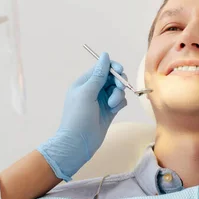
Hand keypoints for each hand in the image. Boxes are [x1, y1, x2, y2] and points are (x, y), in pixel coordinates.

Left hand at [37, 52, 127, 180]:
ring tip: (112, 105)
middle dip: (118, 82)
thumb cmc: (78, 116)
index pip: (102, 68)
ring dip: (118, 95)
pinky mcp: (109, 111)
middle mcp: (94, 89)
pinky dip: (120, 103)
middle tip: (119, 89)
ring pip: (117, 90)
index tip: (120, 71)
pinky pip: (120, 101)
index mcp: (84, 82)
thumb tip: (105, 54)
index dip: (112, 68)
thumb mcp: (87, 93)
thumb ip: (98, 74)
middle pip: (112, 78)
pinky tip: (114, 109)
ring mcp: (102, 100)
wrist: (78, 143)